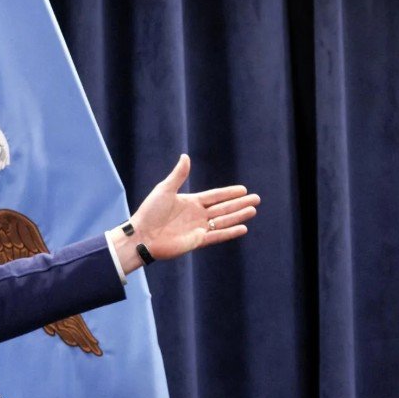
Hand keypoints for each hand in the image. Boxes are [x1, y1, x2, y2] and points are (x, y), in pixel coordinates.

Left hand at [114, 154, 259, 270]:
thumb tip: (185, 156)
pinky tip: (243, 227)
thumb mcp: (165, 189)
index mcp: (190, 202)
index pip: (215, 196)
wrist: (141, 235)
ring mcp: (197, 228)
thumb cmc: (149, 212)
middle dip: (240, 203)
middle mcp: (196, 215)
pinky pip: (217, 236)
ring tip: (253, 210)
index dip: (229, 193)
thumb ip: (178, 175)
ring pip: (223, 221)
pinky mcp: (196, 241)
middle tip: (256, 199)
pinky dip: (230, 232)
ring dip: (238, 215)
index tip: (243, 189)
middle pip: (223, 208)